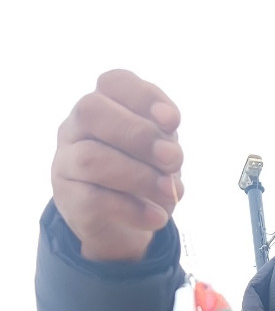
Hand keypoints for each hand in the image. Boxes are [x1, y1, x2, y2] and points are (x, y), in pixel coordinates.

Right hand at [52, 70, 183, 261]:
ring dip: (139, 176)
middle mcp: (75, 128)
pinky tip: (158, 217)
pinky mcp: (68, 200)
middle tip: (173, 159)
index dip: (144, 96)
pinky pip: (93, 200)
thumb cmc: (143, 177)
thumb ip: (164, 144)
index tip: (173, 121)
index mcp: (101, 106)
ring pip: (91, 158)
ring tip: (170, 191)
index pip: (113, 82)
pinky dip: (132, 210)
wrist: (122, 228)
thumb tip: (169, 150)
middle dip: (138, 134)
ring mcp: (65, 163)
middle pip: (91, 111)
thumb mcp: (159, 155)